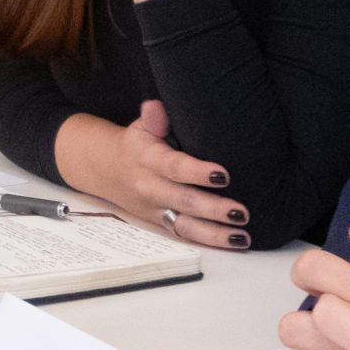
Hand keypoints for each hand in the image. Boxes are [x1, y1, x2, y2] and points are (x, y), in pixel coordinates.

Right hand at [54, 105, 249, 250]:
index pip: (175, 167)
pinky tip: (234, 242)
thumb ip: (154, 119)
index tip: (223, 175)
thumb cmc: (136, 145)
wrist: (106, 170)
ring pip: (187, 225)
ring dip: (216, 233)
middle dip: (214, 209)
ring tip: (242, 236)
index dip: (199, 172)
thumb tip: (155, 107)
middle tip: (241, 212)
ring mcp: (156, 209)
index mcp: (149, 160)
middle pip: (185, 201)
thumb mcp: (141, 128)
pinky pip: (186, 235)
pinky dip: (210, 241)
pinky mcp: (161, 224)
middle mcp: (151, 188)